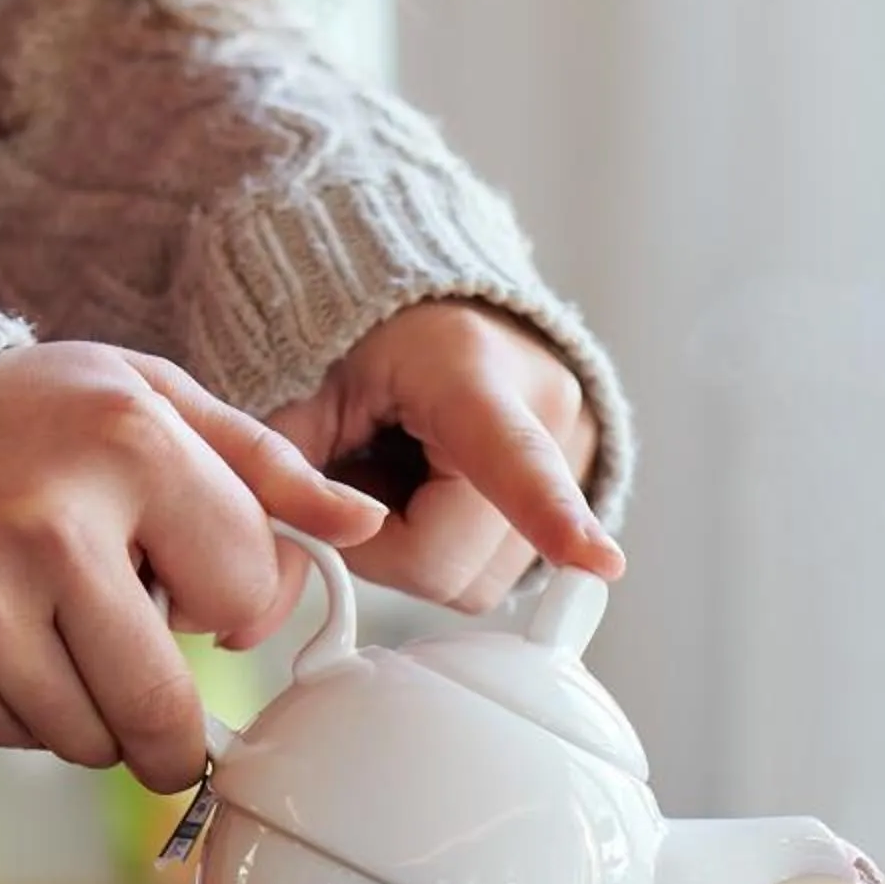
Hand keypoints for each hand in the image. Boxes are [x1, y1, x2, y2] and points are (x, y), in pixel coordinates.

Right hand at [0, 340, 385, 789]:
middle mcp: (49, 532)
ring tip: (61, 633)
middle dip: (177, 730)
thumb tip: (364, 523)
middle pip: (161, 711)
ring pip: (89, 741)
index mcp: (128, 448)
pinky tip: (3, 640)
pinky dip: (27, 712)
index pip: (242, 596)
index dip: (230, 597)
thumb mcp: (152, 401)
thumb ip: (265, 467)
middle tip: (165, 708)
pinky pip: (18, 741)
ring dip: (97, 714)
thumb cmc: (34, 417)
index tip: (194, 577)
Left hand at [266, 301, 622, 612]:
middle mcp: (545, 408)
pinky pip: (501, 568)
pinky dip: (455, 547)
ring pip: (479, 580)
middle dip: (384, 548)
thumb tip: (309, 567)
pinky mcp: (584, 482)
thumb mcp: (298, 390)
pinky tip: (438, 491)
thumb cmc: (360, 336)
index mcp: (468, 370)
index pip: (511, 455)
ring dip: (422, 553)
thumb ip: (284, 474)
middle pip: (456, 561)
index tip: (601, 562)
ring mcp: (577, 448)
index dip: (549, 515)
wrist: (428, 303)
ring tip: (403, 479)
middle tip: (355, 486)